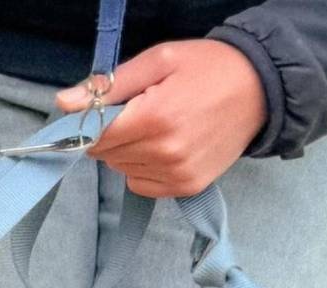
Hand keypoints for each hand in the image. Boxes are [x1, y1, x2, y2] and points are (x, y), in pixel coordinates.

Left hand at [56, 40, 267, 197]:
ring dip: (128, 152)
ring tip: (158, 127)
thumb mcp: (158, 61)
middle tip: (141, 112)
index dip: (91, 123)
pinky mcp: (187, 187)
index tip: (105, 110)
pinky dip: (142, 169)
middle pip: (106, 155)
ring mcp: (177, 174)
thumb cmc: (209, 67)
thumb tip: (64, 103)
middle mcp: (164, 153)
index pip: (94, 137)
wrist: (262, 88)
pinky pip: (141, 185)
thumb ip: (109, 85)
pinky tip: (163, 147)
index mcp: (154, 118)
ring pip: (122, 170)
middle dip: (113, 135)